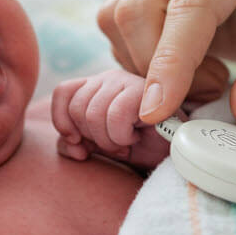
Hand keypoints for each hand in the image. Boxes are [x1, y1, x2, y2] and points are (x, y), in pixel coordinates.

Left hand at [51, 69, 174, 169]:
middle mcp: (110, 78)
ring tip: (127, 141)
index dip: (62, 121)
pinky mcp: (147, 90)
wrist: (173, 156)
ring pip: (94, 113)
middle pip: (77, 107)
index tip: (76, 143)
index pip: (63, 92)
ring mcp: (128, 81)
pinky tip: (136, 136)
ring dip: (110, 139)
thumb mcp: (98, 147)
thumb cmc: (138, 149)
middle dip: (93, 137)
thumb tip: (71, 142)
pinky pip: (116, 114)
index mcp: (96, 86)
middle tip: (115, 143)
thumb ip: (73, 142)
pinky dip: (122, 135)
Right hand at [98, 0, 235, 127]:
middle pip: (138, 8)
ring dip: (151, 67)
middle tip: (215, 97)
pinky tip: (196, 73)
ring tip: (212, 83)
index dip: (169, 62)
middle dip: (160, 69)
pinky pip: (124, 27)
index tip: (158, 111)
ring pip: (121, 17)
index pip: (190, 4)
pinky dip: (146, 63)